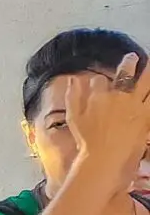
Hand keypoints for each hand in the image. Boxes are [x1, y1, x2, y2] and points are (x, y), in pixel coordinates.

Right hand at [70, 53, 149, 167]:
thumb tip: (73, 79)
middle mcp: (117, 97)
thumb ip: (73, 96)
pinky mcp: (145, 115)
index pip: (98, 81)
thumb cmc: (87, 140)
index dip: (99, 82)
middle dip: (129, 63)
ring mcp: (133, 105)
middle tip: (133, 57)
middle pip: (125, 74)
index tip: (100, 84)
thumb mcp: (73, 118)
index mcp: (98, 97)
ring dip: (147, 72)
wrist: (104, 157)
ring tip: (148, 63)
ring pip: (144, 82)